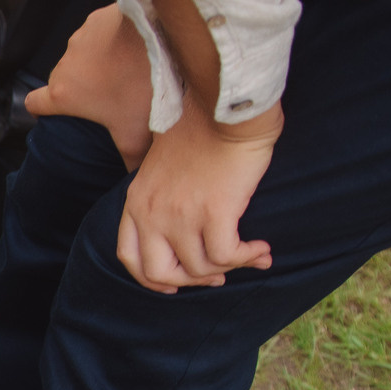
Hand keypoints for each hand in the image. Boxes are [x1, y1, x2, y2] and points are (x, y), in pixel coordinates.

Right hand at [25, 5, 156, 171]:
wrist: (158, 32)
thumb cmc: (140, 83)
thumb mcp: (136, 133)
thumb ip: (128, 158)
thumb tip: (131, 175)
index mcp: (64, 94)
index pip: (33, 104)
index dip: (42, 110)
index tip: (56, 113)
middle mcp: (64, 65)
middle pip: (63, 80)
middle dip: (82, 87)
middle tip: (110, 96)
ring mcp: (79, 39)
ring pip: (82, 56)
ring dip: (98, 63)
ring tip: (128, 70)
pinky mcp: (97, 19)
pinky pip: (99, 34)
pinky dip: (112, 41)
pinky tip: (135, 48)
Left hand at [115, 96, 280, 291]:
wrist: (224, 106)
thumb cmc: (202, 129)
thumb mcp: (162, 166)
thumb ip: (162, 197)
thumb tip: (188, 228)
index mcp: (136, 201)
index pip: (129, 257)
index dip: (152, 279)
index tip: (176, 283)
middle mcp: (152, 212)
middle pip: (158, 274)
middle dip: (190, 282)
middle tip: (217, 276)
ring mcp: (180, 215)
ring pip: (200, 269)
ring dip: (229, 269)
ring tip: (251, 255)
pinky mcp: (214, 213)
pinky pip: (227, 256)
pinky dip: (247, 259)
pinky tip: (261, 250)